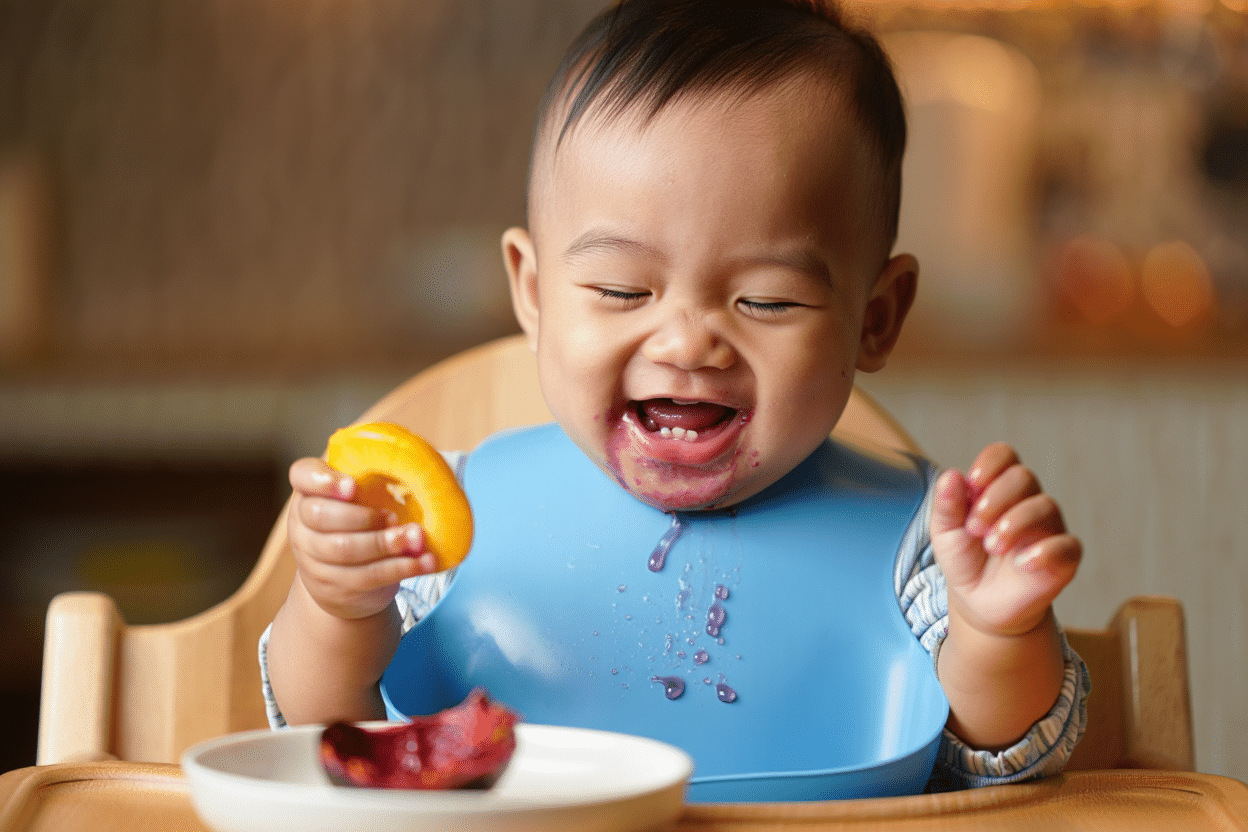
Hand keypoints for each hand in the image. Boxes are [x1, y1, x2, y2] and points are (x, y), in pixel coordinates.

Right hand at [287, 457, 436, 620]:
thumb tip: (420, 460)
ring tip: (417, 538)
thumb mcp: (363, 497)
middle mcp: (303, 523)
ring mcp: (313, 557)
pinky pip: (365, 576)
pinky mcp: (333, 585)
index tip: (352, 486)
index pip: (302, 475)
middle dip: (364, 517)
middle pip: (322, 516)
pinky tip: (423, 562)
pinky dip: (399, 568)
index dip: (324, 480)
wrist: (343, 582)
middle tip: (396, 517)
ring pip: (344, 550)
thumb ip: (377, 477)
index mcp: (310, 491)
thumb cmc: (360, 523)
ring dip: (386, 543)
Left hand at [930, 442, 1080, 637]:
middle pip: (1023, 477)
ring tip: (991, 546)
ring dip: (1014, 523)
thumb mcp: (945, 533)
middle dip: (995, 499)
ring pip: (1045, 505)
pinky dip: (1045, 551)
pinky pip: (1067, 545)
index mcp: (997, 488)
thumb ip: (946, 505)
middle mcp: (1027, 501)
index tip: (972, 484)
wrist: (979, 601)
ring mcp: (1048, 527)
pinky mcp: (1063, 557)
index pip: (1004, 455)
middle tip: (974, 529)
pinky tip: (1022, 563)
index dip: (990, 463)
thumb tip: (951, 475)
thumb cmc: (965, 559)